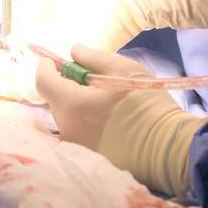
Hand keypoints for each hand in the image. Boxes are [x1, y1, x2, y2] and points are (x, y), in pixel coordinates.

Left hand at [35, 45, 207, 196]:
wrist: (164, 145)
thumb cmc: (145, 102)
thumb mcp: (122, 69)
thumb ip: (92, 57)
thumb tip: (73, 51)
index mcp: (71, 104)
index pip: (43, 82)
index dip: (47, 67)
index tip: (55, 60)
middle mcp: (66, 127)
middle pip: (55, 99)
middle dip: (66, 85)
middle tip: (91, 78)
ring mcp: (75, 144)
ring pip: (67, 116)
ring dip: (77, 104)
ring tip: (103, 99)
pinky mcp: (86, 155)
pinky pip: (77, 130)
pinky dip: (85, 120)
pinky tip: (107, 118)